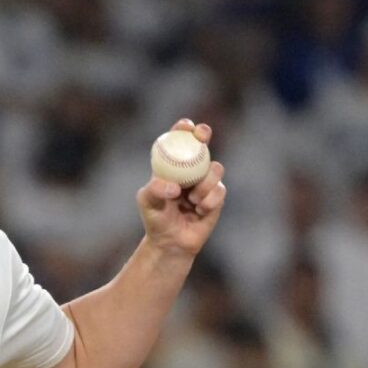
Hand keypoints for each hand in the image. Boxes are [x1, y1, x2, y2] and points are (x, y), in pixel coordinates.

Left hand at [136, 119, 226, 256]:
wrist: (171, 240)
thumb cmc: (155, 217)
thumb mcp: (148, 201)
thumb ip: (156, 189)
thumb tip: (175, 186)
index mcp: (172, 165)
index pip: (178, 141)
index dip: (183, 129)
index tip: (186, 126)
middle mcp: (190, 169)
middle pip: (202, 144)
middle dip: (204, 135)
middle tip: (202, 136)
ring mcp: (205, 181)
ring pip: (215, 168)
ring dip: (204, 184)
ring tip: (191, 200)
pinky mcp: (217, 196)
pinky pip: (220, 191)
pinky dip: (209, 201)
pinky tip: (199, 210)